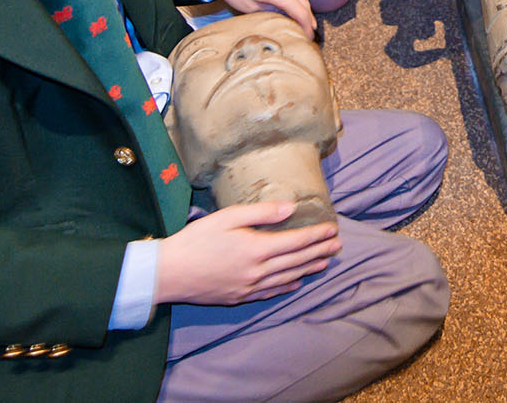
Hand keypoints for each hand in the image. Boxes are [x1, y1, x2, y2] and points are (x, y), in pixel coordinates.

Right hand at [153, 202, 339, 304]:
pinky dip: (287, 287)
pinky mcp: (238, 297)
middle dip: (319, 252)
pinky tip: (296, 283)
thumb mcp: (227, 217)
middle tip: (337, 246)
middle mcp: (257, 271)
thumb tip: (290, 208)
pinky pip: (270, 293)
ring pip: (287, 278)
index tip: (332, 229)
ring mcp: (248, 287)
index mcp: (256, 248)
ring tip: (324, 263)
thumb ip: (261, 212)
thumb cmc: (195, 239)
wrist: (168, 273)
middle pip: (296, 261)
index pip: (296, 242)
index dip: (316, 236)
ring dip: (308, 269)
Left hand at [189, 0, 314, 37]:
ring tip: (305, 19)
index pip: (302, 14)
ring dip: (305, 6)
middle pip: (305, 3)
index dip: (307, 28)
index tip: (308, 38)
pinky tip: (294, 1)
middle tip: (309, 32)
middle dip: (309, 19)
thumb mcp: (250, 8)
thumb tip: (281, 17)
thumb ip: (270, 14)